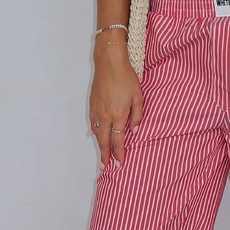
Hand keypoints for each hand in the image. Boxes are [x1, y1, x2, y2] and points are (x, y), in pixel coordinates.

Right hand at [87, 44, 143, 166]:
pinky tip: (94, 134)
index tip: (119, 164)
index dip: (118, 153)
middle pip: (104, 141)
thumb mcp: (138, 96)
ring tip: (102, 155)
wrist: (109, 63)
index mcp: (118, 115)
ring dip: (99, 145)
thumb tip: (135, 130)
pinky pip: (92, 122)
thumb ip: (138, 115)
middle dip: (105, 155)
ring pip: (97, 133)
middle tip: (105, 167)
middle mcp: (105, 116)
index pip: (118, 140)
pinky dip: (94, 131)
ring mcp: (97, 110)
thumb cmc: (126, 77)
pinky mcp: (92, 104)